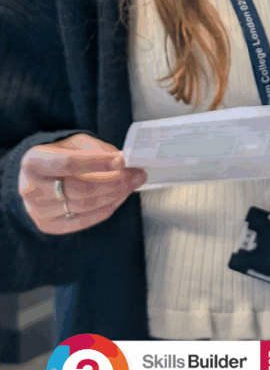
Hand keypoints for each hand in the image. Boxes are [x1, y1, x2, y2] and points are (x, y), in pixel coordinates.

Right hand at [18, 134, 146, 234]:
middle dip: (115, 182)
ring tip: (132, 184)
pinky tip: (118, 198)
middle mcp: (32, 189)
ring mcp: (38, 212)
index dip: (98, 163)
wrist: (37, 177)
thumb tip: (122, 161)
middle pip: (80, 189)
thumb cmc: (58, 156)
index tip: (122, 161)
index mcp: (34, 162)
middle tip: (136, 174)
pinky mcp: (49, 226)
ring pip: (85, 207)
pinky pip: (83, 221)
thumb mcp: (74, 143)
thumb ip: (97, 149)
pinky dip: (106, 209)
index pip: (69, 164)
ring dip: (115, 195)